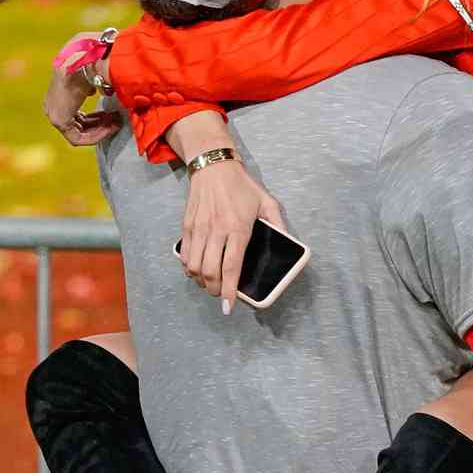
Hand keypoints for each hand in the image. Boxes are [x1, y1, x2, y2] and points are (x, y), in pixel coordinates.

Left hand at [44, 66, 122, 147]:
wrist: (82, 63)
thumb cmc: (86, 65)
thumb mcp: (89, 78)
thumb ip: (91, 89)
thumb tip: (104, 91)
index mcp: (57, 95)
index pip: (77, 116)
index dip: (97, 119)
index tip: (112, 115)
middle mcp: (52, 106)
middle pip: (79, 125)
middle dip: (100, 125)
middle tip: (117, 120)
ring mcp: (54, 115)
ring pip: (79, 133)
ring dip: (100, 130)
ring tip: (116, 123)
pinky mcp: (59, 121)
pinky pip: (78, 138)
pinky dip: (95, 136)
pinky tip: (109, 128)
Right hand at [178, 159, 285, 311]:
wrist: (213, 165)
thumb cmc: (241, 185)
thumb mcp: (266, 201)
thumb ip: (278, 223)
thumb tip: (287, 242)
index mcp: (238, 228)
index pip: (232, 266)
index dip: (229, 290)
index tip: (229, 306)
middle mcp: (216, 230)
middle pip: (210, 271)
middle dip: (215, 290)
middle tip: (221, 295)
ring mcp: (199, 229)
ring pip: (194, 266)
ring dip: (201, 281)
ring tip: (210, 284)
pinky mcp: (188, 226)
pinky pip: (185, 255)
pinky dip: (189, 268)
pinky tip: (197, 271)